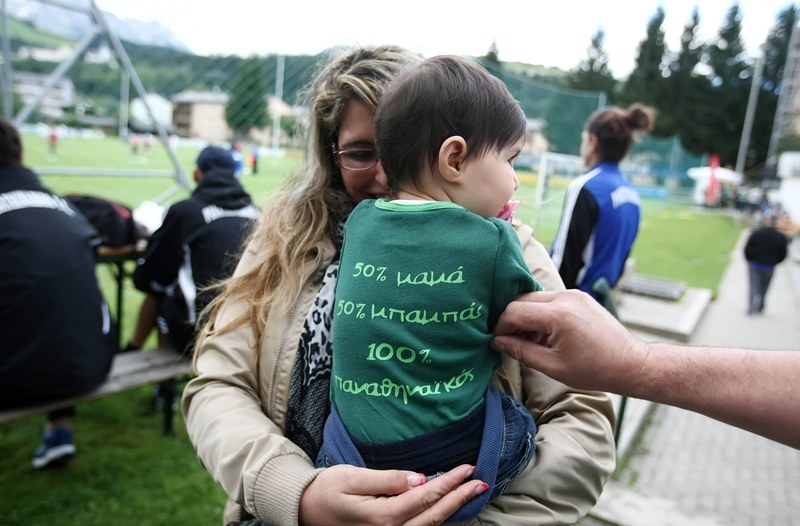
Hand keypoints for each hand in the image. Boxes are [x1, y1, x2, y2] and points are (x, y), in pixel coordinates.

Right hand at [299, 464, 485, 525]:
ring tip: (471, 494)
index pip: (425, 496)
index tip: (468, 468)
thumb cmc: (326, 491)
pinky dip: (436, 520)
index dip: (450, 482)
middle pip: (434, 516)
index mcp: (383, 517)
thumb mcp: (352, 478)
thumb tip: (419, 479)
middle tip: (480, 481)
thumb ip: (387, 480)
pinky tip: (446, 509)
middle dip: (459, 498)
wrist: (303, 512)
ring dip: (451, 510)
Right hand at [491, 289, 645, 391]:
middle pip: (523, 300)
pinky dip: (542, 315)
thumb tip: (497, 342)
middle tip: (509, 341)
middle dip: (512, 320)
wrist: (631, 364)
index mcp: (559, 314)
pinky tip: (544, 336)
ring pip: (536, 299)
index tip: (496, 341)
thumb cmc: (595, 370)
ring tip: (529, 342)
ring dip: (527, 317)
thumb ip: (521, 351)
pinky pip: (551, 301)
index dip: (501, 326)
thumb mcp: (552, 366)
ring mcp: (574, 295)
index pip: (515, 311)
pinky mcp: (580, 297)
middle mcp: (566, 297)